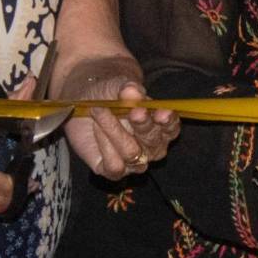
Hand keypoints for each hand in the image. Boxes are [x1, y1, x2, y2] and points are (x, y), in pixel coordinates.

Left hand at [61, 64, 177, 179]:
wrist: (86, 105)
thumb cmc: (110, 95)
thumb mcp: (118, 86)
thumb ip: (128, 89)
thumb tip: (132, 91)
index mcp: (162, 126)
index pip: (171, 128)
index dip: (168, 122)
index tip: (161, 112)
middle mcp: (152, 147)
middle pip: (153, 142)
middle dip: (143, 125)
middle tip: (133, 110)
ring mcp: (134, 162)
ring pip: (131, 153)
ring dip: (114, 130)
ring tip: (98, 110)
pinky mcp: (114, 171)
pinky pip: (114, 165)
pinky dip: (103, 145)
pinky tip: (96, 128)